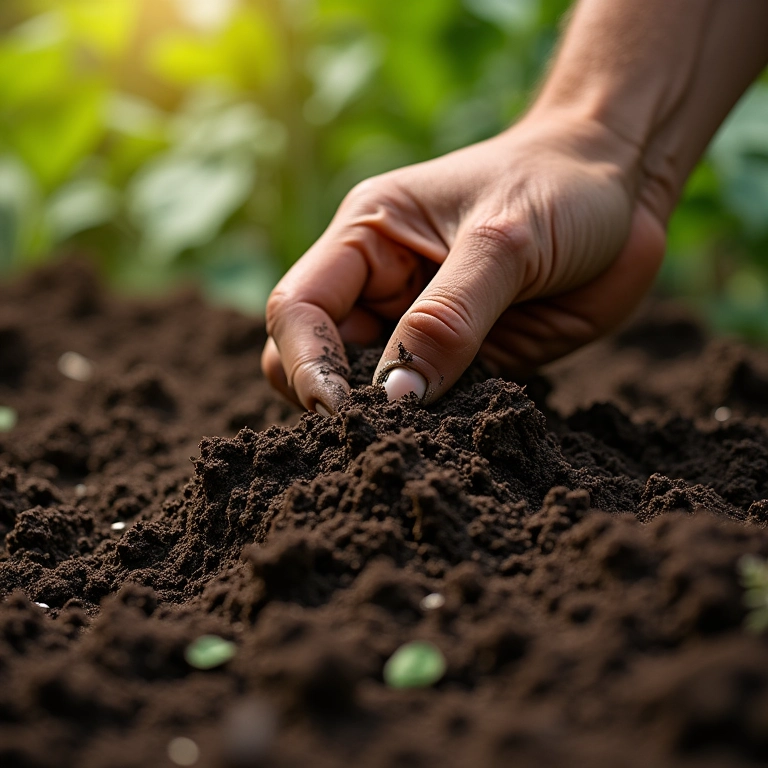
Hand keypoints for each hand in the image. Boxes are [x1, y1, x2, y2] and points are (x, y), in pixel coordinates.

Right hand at [262, 112, 666, 413]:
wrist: (623, 189)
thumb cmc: (559, 186)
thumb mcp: (504, 242)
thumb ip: (447, 319)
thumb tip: (394, 397)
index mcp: (366, 239)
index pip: (299, 309)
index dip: (307, 363)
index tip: (343, 411)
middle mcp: (380, 286)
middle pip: (317, 358)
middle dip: (338, 400)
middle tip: (382, 434)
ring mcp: (420, 327)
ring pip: (372, 392)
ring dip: (388, 421)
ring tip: (421, 440)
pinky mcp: (463, 360)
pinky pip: (431, 406)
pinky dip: (434, 427)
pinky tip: (457, 435)